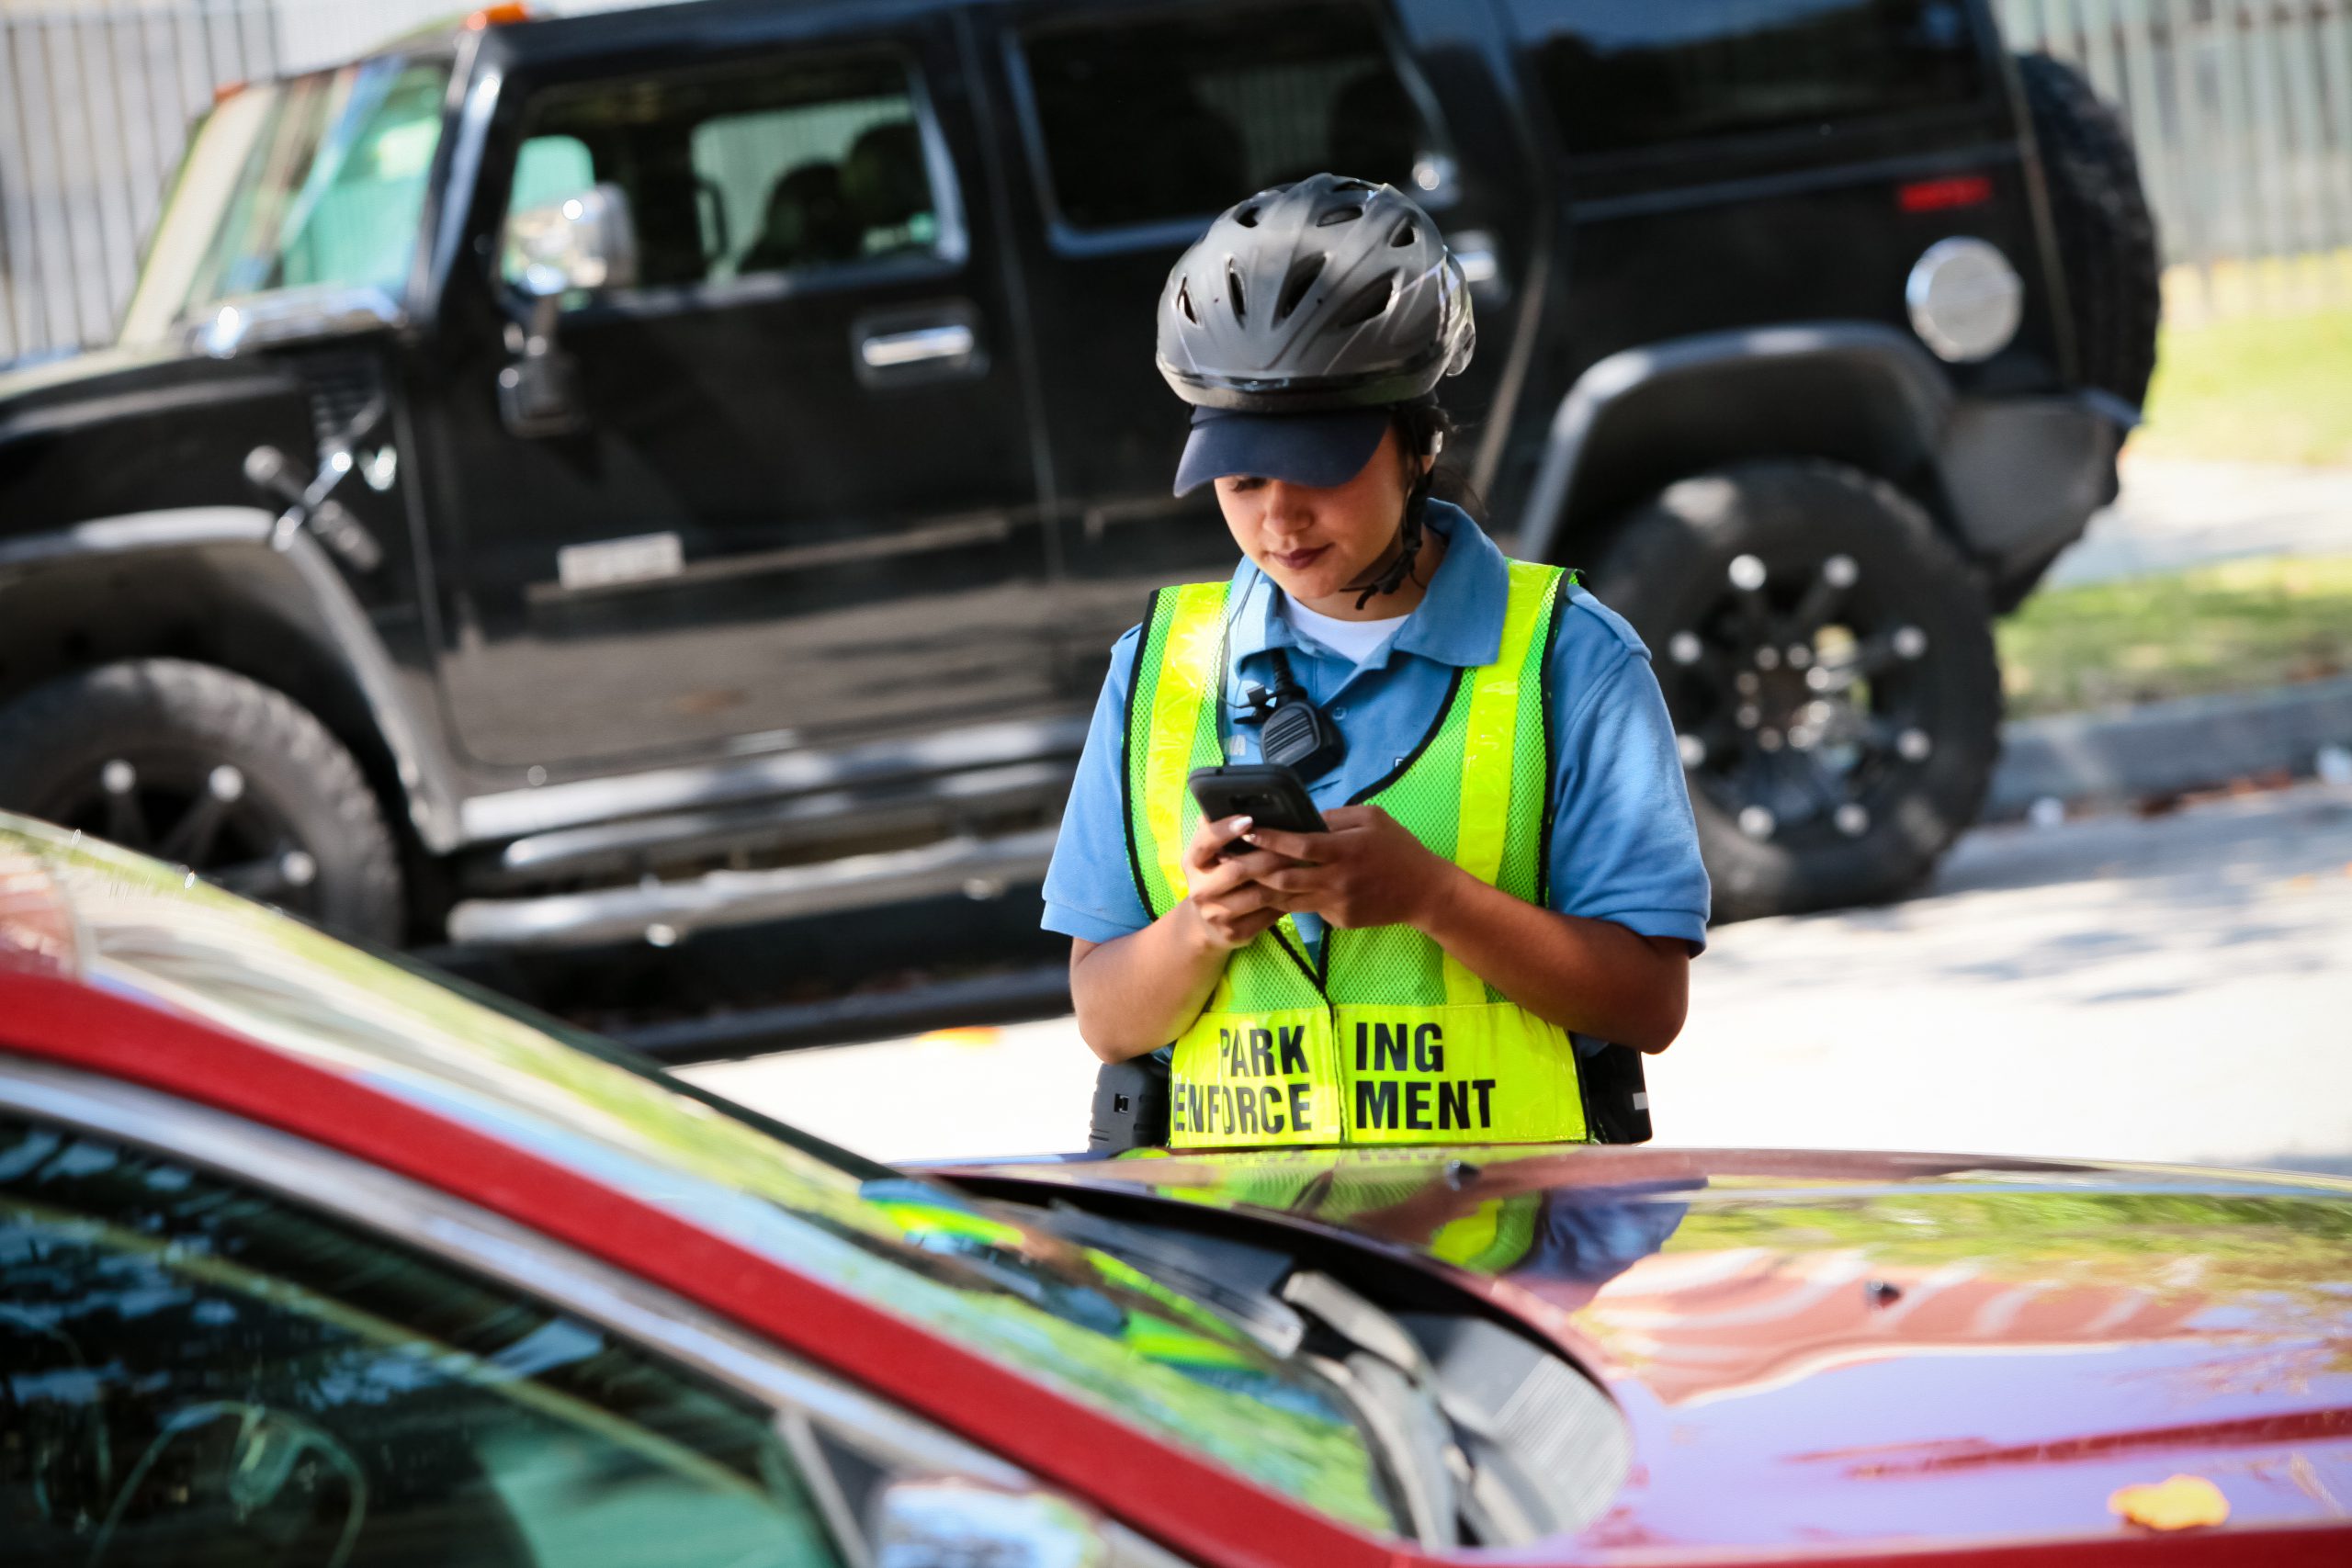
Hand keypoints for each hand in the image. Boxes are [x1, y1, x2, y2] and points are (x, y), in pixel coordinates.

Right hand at [1179, 814, 1298, 951]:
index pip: (1206, 842)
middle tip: (1295, 843)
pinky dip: (1285, 901)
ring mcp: (1215, 914)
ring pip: (1257, 894)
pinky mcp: (1234, 933)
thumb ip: (1217, 830)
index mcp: (1192, 863)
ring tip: (1304, 864)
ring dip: (1283, 879)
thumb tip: (1227, 797)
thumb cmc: (1216, 876)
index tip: (1249, 819)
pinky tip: (1299, 888)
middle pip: (1238, 869)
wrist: (1206, 924)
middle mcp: (1200, 889)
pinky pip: (1266, 915)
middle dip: (1269, 855)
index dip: (1226, 830)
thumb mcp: (1210, 854)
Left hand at [1245, 805, 1454, 930]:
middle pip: (1284, 878)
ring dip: (1263, 889)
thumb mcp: (1372, 818)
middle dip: (1254, 869)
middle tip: (1232, 859)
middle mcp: (1338, 879)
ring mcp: (1337, 903)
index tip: (1247, 830)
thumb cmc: (1398, 848)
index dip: (1269, 839)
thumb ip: (1336, 817)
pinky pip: (1308, 909)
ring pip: (1288, 899)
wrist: (1424, 892)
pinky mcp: (1339, 920)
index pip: (1298, 846)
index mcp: (1345, 850)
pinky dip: (1291, 900)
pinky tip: (1275, 892)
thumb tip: (1302, 817)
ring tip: (1241, 878)